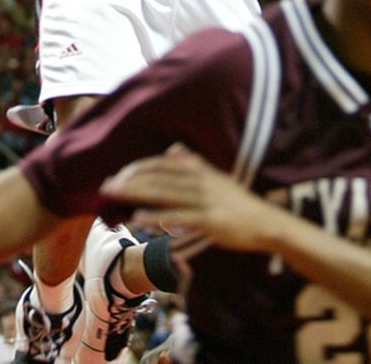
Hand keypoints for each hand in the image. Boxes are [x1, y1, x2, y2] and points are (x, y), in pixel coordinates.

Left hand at [99, 143, 274, 250]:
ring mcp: (204, 200)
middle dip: (130, 180)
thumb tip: (173, 148)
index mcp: (199, 169)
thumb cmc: (236, 201)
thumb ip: (193, 163)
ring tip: (115, 196)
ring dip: (137, 194)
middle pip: (158, 177)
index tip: (118, 174)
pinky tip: (139, 218)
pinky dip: (157, 216)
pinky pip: (178, 217)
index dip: (138, 168)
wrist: (264, 222)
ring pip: (164, 194)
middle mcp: (199, 180)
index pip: (162, 163)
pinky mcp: (209, 220)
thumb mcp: (215, 176)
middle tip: (106, 185)